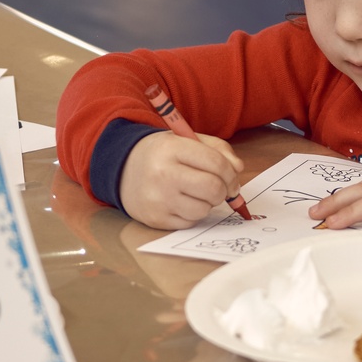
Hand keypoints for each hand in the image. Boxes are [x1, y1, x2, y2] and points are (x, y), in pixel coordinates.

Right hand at [119, 130, 242, 229]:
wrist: (123, 169)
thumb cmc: (163, 154)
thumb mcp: (187, 139)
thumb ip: (218, 149)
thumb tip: (238, 169)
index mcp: (172, 149)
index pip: (216, 163)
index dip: (231, 173)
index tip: (232, 176)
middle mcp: (162, 174)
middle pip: (213, 188)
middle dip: (224, 190)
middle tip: (219, 187)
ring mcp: (158, 199)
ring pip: (204, 209)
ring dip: (208, 203)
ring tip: (196, 192)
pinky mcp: (156, 219)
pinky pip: (190, 222)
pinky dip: (194, 214)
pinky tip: (183, 201)